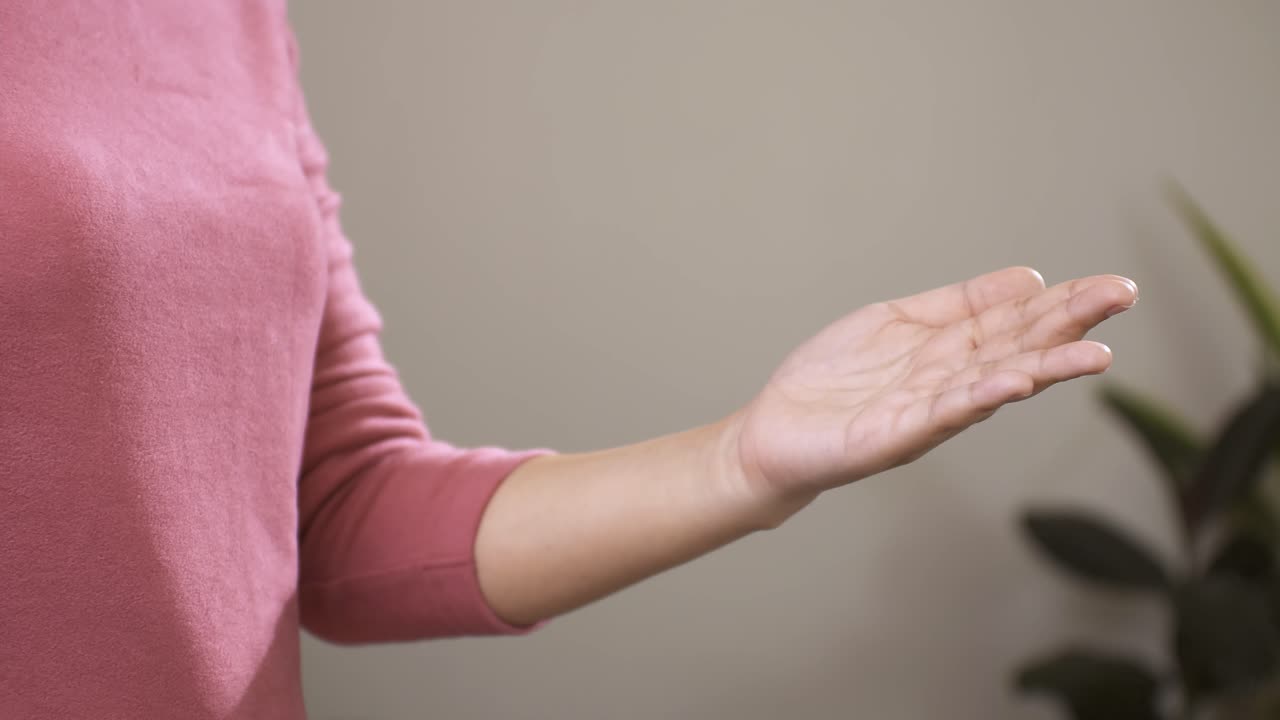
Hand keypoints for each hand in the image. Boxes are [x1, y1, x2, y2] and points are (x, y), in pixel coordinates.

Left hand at [723, 266, 1137, 522]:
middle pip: (1019, 348)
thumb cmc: (836, 379)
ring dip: (1044, 368)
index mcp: (952, 351)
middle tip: (1122, 299)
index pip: (1017, 322)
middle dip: (1070, 325)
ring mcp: (927, 411)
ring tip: (1093, 353)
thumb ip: (958, 304)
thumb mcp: (898, 321)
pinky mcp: (895, 435)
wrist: (775, 431)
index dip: (1065, 304)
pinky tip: (1014, 380)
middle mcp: (950, 382)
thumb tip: (1030, 278)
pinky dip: (978, 396)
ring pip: (994, 385)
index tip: (1114, 287)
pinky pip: (943, 413)